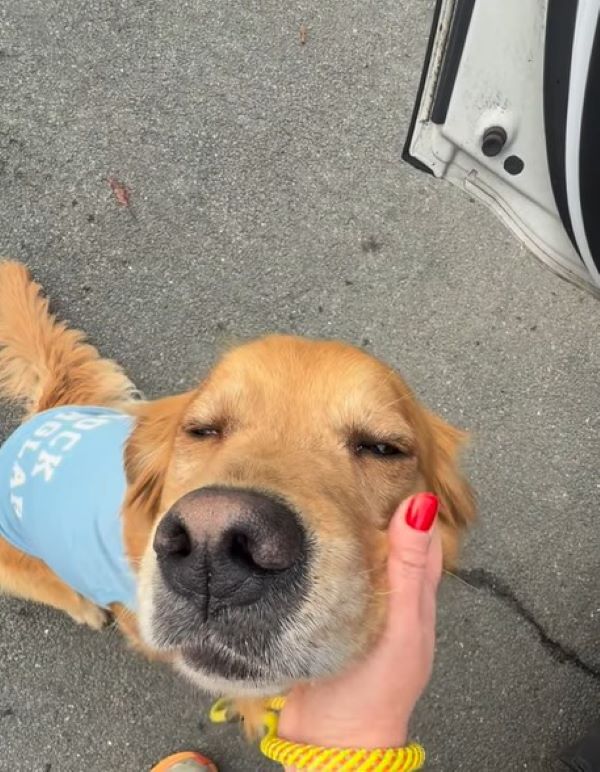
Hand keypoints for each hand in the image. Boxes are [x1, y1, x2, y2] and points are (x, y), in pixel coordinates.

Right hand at [278, 492, 441, 757]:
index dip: (408, 498)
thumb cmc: (375, 690)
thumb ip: (409, 569)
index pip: (418, 533)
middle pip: (381, 536)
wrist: (330, 739)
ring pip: (349, 549)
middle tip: (340, 467)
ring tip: (315, 489)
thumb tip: (420, 506)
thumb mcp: (400, 627)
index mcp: (414, 593)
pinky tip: (297, 533)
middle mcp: (385, 592)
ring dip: (338, 523)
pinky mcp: (321, 609)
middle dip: (366, 503)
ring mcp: (353, 601)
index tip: (384, 461)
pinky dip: (316, 548)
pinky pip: (322, 569)